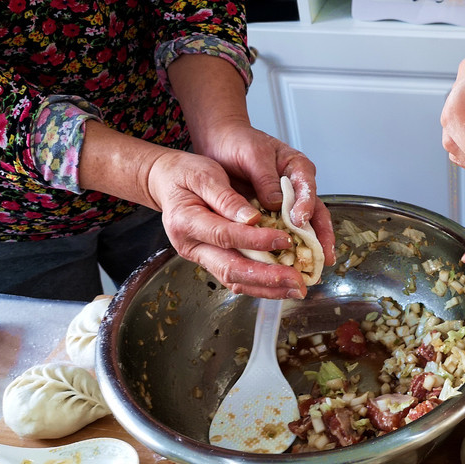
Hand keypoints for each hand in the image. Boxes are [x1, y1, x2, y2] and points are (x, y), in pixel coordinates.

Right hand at [140, 149, 318, 297]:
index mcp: (186, 222)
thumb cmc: (185, 174)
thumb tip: (252, 218)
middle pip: (231, 270)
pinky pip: (237, 278)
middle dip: (267, 278)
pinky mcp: (212, 261)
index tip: (285, 240)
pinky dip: (261, 285)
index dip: (256, 240)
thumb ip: (226, 197)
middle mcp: (191, 246)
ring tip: (296, 288)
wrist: (167, 183)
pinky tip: (283, 285)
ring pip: (235, 280)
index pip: (225, 236)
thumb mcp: (205, 174)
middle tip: (297, 281)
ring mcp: (201, 257)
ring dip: (268, 288)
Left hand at [193, 121, 334, 258]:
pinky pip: (281, 233)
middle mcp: (295, 187)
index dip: (306, 205)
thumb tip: (278, 203)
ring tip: (312, 267)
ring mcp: (284, 203)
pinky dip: (286, 248)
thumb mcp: (252, 154)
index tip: (300, 220)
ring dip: (308, 248)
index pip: (308, 188)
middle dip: (321, 236)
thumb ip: (266, 178)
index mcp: (296, 167)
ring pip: (302, 227)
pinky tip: (288, 264)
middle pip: (315, 213)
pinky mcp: (270, 215)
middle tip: (324, 256)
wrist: (218, 143)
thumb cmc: (237, 141)